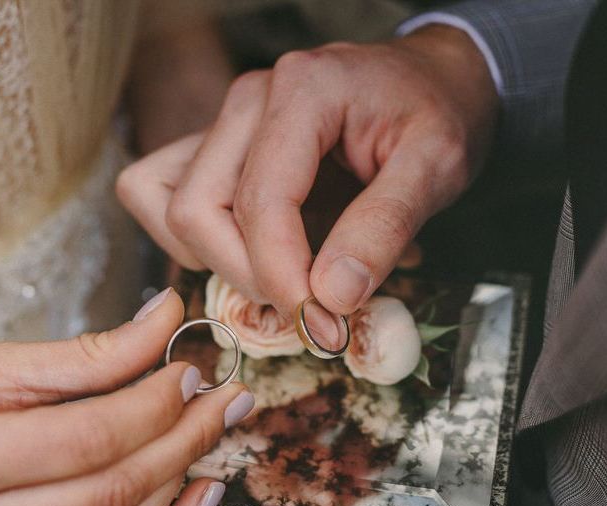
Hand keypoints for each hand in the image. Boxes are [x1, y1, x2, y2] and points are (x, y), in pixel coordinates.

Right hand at [0, 288, 254, 505]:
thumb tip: (166, 319)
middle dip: (188, 438)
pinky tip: (199, 499)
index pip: (91, 436)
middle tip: (228, 399)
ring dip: (184, 485)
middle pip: (116, 487)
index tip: (191, 371)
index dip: (155, 403)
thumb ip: (88, 353)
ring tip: (216, 437)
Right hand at [117, 25, 497, 316]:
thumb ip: (384, 227)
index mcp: (301, 92)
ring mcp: (227, 124)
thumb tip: (330, 298)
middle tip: (313, 308)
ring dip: (223, 264)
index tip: (322, 326)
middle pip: (196, 212)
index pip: (259, 202)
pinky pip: (168, 200)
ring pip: (174, 211)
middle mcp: (247, 103)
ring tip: (290, 277)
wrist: (430, 80)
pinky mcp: (221, 148)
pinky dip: (205, 244)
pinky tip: (261, 254)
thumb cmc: (438, 113)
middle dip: (250, 278)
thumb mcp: (437, 165)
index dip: (281, 276)